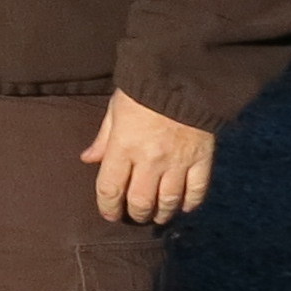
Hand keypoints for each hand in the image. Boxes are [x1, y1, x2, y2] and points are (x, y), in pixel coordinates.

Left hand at [82, 90, 214, 223]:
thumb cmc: (144, 89)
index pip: (110, 189)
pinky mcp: (202, 158)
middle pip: (140, 201)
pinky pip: (197, 190)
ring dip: (161, 214)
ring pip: (168, 201)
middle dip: (135, 214)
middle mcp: (149, 159)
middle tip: (134, 215)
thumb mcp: (115, 109)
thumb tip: (88, 159)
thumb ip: (103, 138)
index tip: (109, 213)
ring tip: (157, 216)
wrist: (185, 74)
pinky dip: (190, 203)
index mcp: (123, 146)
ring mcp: (177, 161)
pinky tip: (184, 207)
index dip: (108, 207)